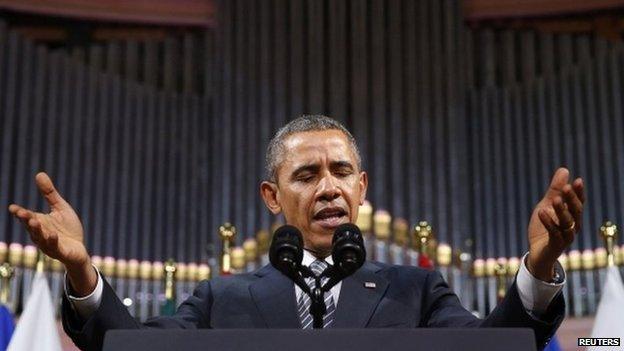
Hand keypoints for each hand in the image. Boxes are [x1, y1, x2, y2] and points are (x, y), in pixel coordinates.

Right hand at [8, 172, 95, 294]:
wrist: (78, 249)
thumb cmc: (67, 229)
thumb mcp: (60, 208)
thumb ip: (49, 194)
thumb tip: (39, 174)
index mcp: (39, 223)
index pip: (27, 217)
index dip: (20, 213)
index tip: (12, 208)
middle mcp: (40, 234)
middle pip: (31, 227)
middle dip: (26, 220)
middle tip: (22, 213)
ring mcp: (49, 244)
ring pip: (40, 237)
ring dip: (37, 230)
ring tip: (34, 221)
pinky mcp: (60, 251)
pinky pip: (54, 246)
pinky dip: (52, 241)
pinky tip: (53, 235)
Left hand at [527, 168, 583, 280]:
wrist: (537, 252)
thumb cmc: (544, 227)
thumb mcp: (546, 205)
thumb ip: (554, 190)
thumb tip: (564, 169)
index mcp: (571, 215)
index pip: (578, 202)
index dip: (579, 193)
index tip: (578, 181)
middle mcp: (572, 226)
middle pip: (576, 212)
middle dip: (572, 200)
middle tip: (566, 188)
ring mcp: (566, 236)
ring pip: (567, 223)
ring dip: (562, 211)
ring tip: (554, 200)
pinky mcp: (556, 245)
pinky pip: (554, 233)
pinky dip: (548, 223)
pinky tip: (542, 212)